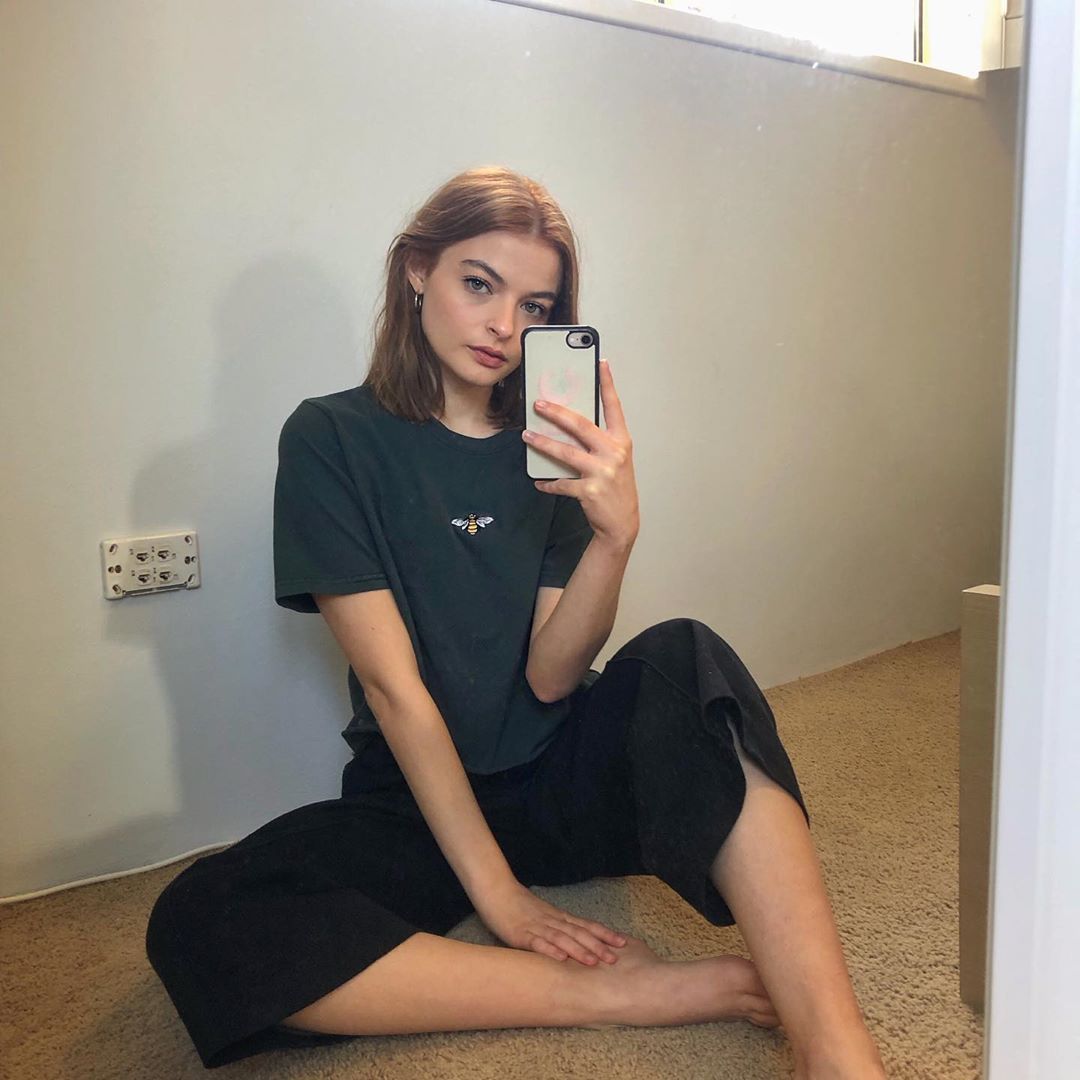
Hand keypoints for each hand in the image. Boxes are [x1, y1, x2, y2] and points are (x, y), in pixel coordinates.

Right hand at [473, 878, 628, 966]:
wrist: (495, 889)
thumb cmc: (517, 904)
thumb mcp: (541, 915)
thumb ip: (556, 927)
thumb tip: (574, 943)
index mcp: (558, 917)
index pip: (586, 925)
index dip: (604, 934)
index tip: (623, 943)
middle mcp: (551, 920)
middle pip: (578, 932)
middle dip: (598, 946)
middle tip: (616, 959)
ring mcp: (536, 926)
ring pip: (561, 938)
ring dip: (579, 950)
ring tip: (594, 962)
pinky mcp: (520, 933)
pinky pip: (536, 942)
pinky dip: (549, 950)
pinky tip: (560, 959)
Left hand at [523, 358, 639, 547]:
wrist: (622, 523)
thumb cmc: (616, 486)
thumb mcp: (615, 459)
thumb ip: (599, 440)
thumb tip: (570, 422)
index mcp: (621, 441)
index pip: (614, 407)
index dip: (607, 384)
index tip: (600, 363)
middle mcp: (614, 453)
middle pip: (581, 426)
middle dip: (557, 413)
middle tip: (538, 404)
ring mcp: (602, 472)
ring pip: (566, 452)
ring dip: (543, 443)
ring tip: (527, 435)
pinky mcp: (590, 491)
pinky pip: (561, 483)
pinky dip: (548, 482)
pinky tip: (538, 481)